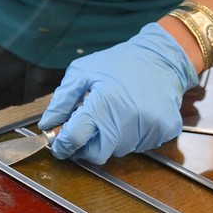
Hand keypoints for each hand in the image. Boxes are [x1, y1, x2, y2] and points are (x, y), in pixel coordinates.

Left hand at [39, 22, 197, 162]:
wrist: (160, 58)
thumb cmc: (118, 63)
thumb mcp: (82, 72)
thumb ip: (62, 100)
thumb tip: (47, 125)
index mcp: (104, 103)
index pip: (76, 138)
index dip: (62, 145)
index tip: (58, 146)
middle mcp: (127, 119)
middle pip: (97, 154)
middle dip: (85, 148)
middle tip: (83, 134)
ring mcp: (148, 128)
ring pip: (118, 151)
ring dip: (109, 140)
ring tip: (112, 116)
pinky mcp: (164, 132)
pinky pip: (140, 146)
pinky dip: (130, 137)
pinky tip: (131, 116)